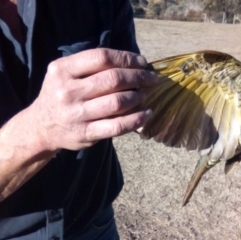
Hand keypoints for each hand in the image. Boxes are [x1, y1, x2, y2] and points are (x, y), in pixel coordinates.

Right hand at [29, 48, 156, 150]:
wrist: (41, 127)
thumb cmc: (60, 96)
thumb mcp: (65, 74)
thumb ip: (90, 67)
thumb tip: (133, 64)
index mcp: (63, 70)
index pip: (102, 57)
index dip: (128, 59)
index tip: (143, 63)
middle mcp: (68, 91)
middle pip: (113, 79)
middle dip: (139, 77)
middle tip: (151, 79)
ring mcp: (77, 114)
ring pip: (117, 102)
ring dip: (138, 97)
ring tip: (145, 95)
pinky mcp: (85, 133)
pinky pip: (117, 126)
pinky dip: (137, 119)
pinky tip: (147, 114)